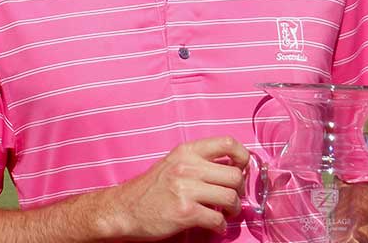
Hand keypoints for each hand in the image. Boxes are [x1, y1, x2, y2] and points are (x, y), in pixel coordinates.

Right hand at [99, 136, 249, 240]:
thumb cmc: (152, 188)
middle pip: (234, 175)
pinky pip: (218, 219)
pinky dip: (221, 225)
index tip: (242, 169)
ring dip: (233, 209)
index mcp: (187, 151)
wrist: (125, 209)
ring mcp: (186, 189)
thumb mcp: (174, 163)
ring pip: (230, 197)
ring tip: (226, 213)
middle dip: (239, 190)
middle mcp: (187, 167)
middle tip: (233, 198)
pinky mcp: (185, 212)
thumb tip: (234, 168)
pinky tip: (215, 225)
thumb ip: (200, 162)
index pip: (227, 143)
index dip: (243, 156)